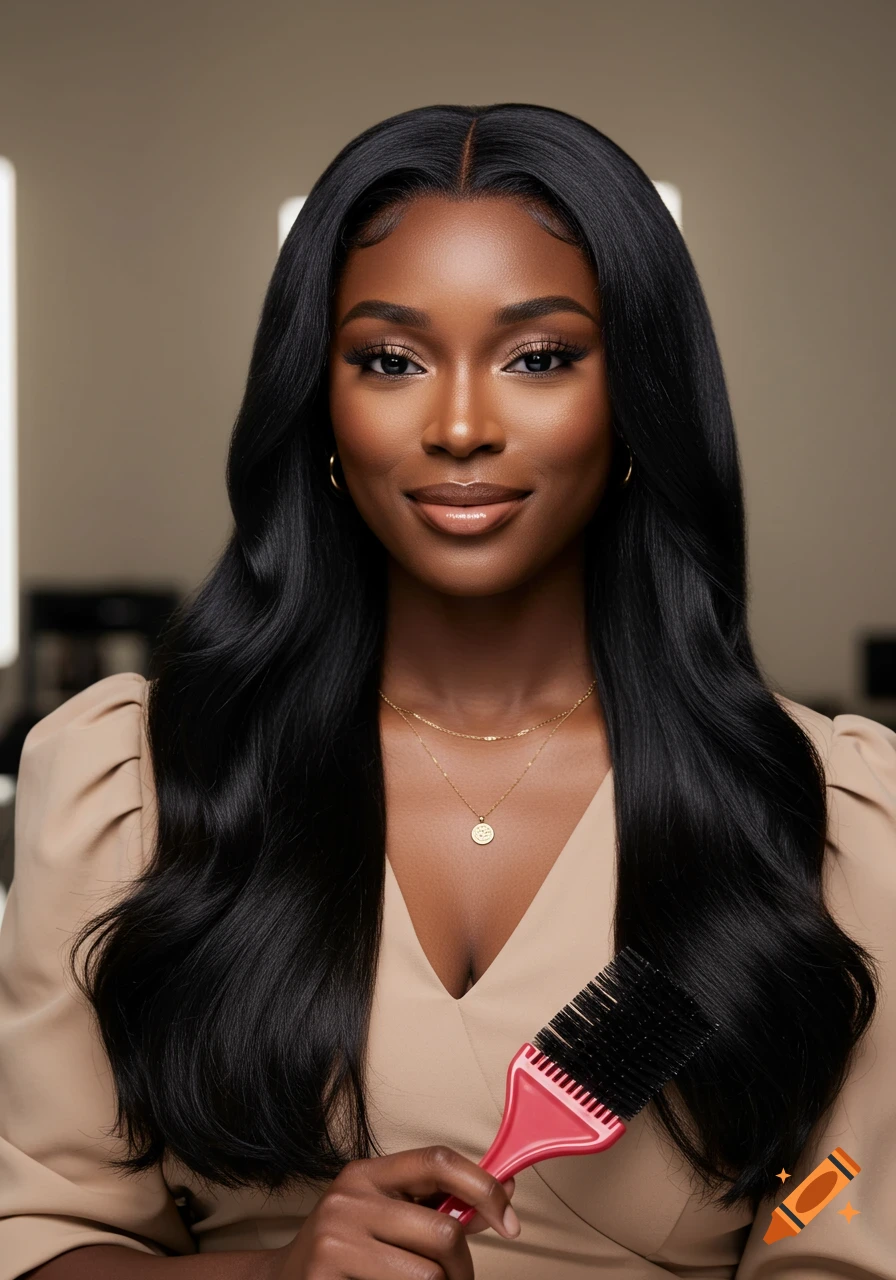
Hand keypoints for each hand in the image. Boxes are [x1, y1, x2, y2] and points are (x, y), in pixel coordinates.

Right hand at [270, 1144, 519, 1277]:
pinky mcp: (329, 1273)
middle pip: (444, 1233)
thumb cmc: (344, 1250)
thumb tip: (501, 1198)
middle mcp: (350, 1197)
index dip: (484, 1187)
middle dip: (462, 1268)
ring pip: (429, 1276)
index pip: (439, 1160)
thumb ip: (435, 1206)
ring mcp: (337, 1237)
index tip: (510, 1222)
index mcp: (368, 1173)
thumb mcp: (384, 1215)